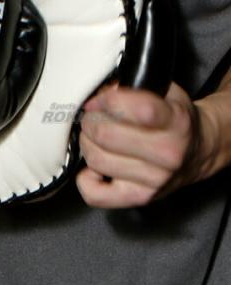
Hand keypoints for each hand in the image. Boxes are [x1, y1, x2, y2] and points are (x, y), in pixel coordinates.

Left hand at [76, 83, 220, 207]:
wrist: (198, 152)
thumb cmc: (174, 120)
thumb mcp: (163, 92)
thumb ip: (131, 87)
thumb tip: (97, 95)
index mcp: (175, 121)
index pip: (138, 109)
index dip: (108, 100)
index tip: (100, 100)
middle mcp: (167, 153)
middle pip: (105, 135)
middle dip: (91, 121)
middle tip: (94, 117)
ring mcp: (154, 179)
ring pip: (96, 159)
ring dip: (87, 144)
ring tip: (96, 138)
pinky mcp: (139, 198)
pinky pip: (95, 194)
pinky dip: (86, 179)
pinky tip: (96, 167)